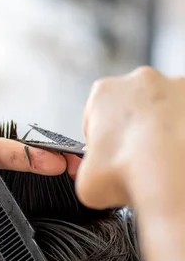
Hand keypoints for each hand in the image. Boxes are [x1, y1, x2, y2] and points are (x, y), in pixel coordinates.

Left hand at [0, 117, 69, 233]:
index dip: (23, 152)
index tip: (49, 160)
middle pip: (12, 164)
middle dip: (44, 163)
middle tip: (75, 167)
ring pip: (14, 187)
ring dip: (42, 185)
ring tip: (72, 188)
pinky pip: (4, 214)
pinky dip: (26, 212)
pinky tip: (48, 211)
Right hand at [76, 67, 184, 209]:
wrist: (171, 175)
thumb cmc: (129, 171)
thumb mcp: (85, 181)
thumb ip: (86, 172)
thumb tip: (94, 177)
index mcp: (104, 92)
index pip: (95, 115)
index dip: (100, 140)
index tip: (108, 157)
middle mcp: (140, 80)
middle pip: (131, 107)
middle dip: (133, 131)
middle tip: (136, 161)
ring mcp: (175, 87)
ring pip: (162, 110)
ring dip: (160, 131)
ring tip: (160, 161)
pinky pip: (184, 120)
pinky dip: (181, 135)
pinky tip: (176, 156)